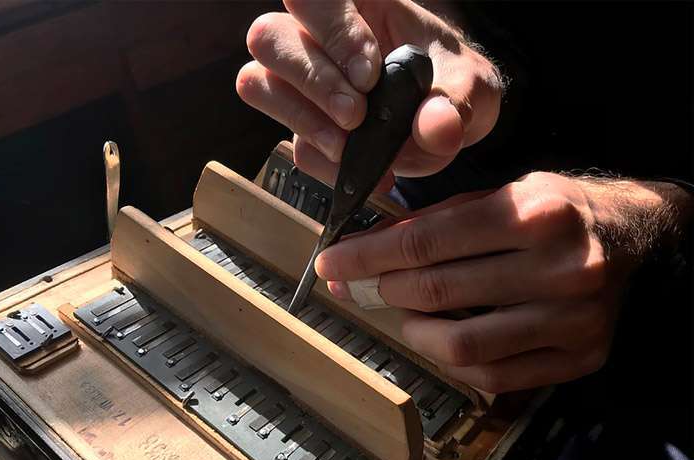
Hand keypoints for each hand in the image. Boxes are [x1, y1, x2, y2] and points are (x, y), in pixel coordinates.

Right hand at [236, 0, 502, 189]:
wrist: (448, 124)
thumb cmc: (455, 86)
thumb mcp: (473, 87)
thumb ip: (457, 102)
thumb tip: (435, 129)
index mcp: (359, 4)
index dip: (332, 30)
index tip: (369, 74)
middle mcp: (318, 37)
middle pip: (269, 37)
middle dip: (312, 81)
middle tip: (356, 116)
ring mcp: (304, 85)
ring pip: (259, 84)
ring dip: (303, 121)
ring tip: (349, 146)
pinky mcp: (305, 128)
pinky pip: (292, 145)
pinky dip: (324, 163)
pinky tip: (362, 171)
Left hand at [315, 173, 690, 391]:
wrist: (634, 236)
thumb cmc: (556, 209)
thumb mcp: (498, 194)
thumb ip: (435, 222)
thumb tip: (368, 251)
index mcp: (534, 213)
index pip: (424, 243)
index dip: (365, 256)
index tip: (331, 263)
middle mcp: (559, 267)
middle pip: (436, 292)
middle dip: (383, 289)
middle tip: (363, 285)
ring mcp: (573, 319)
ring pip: (461, 345)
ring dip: (414, 330)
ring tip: (408, 312)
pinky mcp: (579, 357)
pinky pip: (494, 376)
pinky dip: (453, 362)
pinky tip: (443, 338)